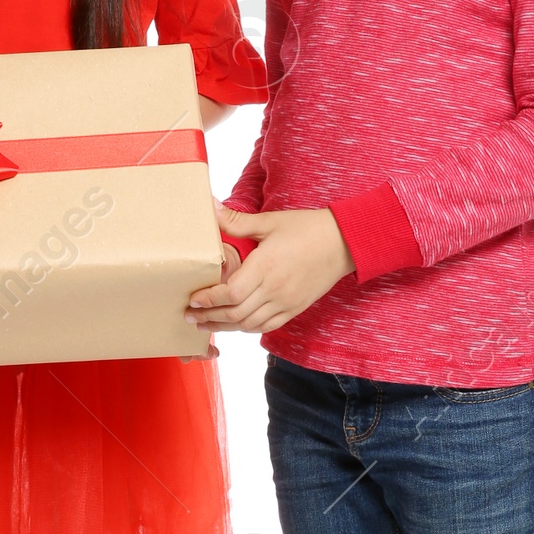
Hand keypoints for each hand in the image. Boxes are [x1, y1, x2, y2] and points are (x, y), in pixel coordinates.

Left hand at [187, 204, 354, 335]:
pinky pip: (267, 326)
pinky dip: (247, 328)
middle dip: (208, 317)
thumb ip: (236, 220)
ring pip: (249, 324)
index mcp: (265, 267)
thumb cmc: (306, 228)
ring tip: (206, 324)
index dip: (208, 300)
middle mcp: (274, 289)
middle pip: (235, 313)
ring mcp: (286, 302)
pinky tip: (235, 324)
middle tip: (190, 317)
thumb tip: (209, 205)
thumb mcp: (270, 221)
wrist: (344, 242)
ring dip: (225, 326)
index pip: (229, 293)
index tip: (193, 299)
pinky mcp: (295, 309)